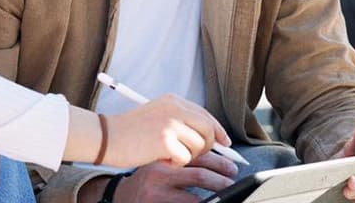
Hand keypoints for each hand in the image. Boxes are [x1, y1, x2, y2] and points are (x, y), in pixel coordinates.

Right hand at [103, 94, 227, 166]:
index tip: (225, 143)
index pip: (206, 115)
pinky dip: (176, 163)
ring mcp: (171, 124)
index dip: (218, 130)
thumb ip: (182, 121)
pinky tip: (163, 160)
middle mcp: (175, 108)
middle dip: (207, 147)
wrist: (105, 137)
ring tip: (170, 155)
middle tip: (194, 155)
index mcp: (174, 101)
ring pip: (198, 146)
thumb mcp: (158, 116)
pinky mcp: (165, 141)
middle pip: (208, 129)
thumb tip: (211, 136)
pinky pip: (185, 158)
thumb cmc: (129, 131)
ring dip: (188, 156)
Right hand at [112, 152, 238, 202]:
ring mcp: (156, 193)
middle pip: (200, 176)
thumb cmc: (148, 176)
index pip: (198, 155)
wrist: (120, 195)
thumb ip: (185, 155)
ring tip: (226, 196)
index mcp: (164, 155)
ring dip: (214, 197)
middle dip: (221, 180)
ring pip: (193, 198)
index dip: (220, 161)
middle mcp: (160, 173)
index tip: (233, 166)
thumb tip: (222, 161)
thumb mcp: (163, 159)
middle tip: (232, 182)